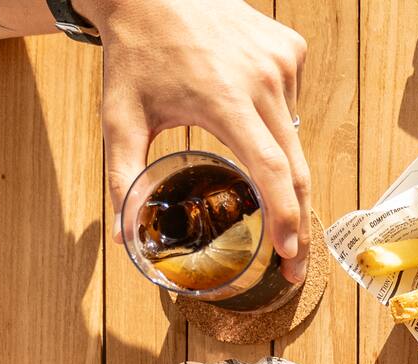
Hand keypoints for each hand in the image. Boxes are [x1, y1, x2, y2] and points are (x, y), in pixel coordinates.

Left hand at [82, 0, 313, 281]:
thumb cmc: (136, 52)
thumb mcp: (120, 116)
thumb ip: (123, 177)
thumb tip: (125, 233)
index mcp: (223, 99)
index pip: (270, 170)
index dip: (285, 216)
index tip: (289, 253)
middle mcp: (264, 80)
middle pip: (295, 166)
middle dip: (297, 218)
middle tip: (292, 259)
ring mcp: (284, 62)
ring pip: (293, 135)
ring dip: (275, 157)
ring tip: (234, 137)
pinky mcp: (292, 49)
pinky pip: (293, 103)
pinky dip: (275, 117)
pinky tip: (243, 99)